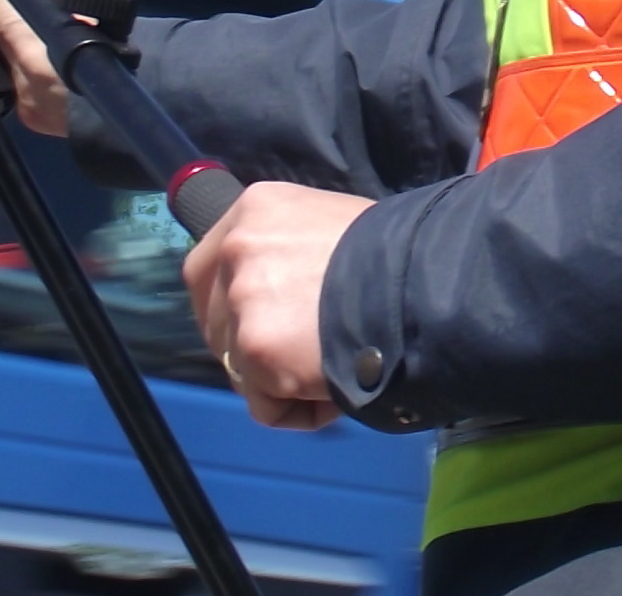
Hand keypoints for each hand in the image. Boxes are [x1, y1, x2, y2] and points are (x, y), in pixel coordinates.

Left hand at [184, 182, 374, 429]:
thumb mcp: (328, 225)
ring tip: (333, 369)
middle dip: (252, 351)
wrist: (416, 280)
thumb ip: (287, 253)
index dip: (225, 306)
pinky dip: (299, 410)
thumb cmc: (391, 252)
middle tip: (302, 356)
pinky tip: (335, 392)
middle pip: (218, 324)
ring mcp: (242, 300)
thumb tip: (280, 295)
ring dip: (281, 382)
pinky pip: (266, 406)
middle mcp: (237, 249)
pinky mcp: (256, 350)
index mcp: (253, 210)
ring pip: (241, 369)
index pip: (205, 268)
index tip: (254, 328)